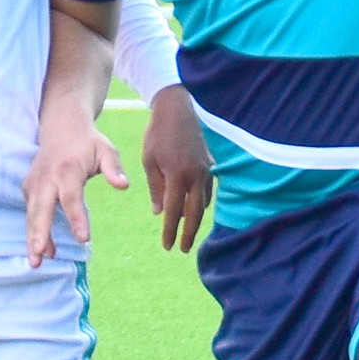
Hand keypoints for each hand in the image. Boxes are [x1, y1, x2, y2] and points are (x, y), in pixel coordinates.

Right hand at [23, 95, 127, 267]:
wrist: (61, 127)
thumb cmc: (88, 142)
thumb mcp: (106, 150)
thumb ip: (114, 169)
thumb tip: (123, 186)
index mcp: (67, 170)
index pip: (71, 198)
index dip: (76, 218)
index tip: (83, 238)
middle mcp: (47, 178)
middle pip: (42, 209)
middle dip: (40, 233)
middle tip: (40, 256)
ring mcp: (34, 184)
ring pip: (32, 215)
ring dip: (33, 239)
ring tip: (36, 263)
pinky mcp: (29, 189)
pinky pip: (31, 214)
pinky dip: (34, 232)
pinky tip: (42, 251)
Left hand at [142, 85, 213, 251]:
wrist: (177, 110)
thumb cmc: (157, 135)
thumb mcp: (149, 162)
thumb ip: (156, 189)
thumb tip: (159, 213)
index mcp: (178, 176)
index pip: (174, 212)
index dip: (171, 231)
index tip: (167, 246)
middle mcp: (196, 176)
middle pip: (194, 213)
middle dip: (189, 233)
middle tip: (183, 249)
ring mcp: (205, 170)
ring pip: (204, 202)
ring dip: (197, 219)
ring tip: (190, 232)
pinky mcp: (209, 164)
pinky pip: (208, 189)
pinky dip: (203, 202)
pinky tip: (198, 208)